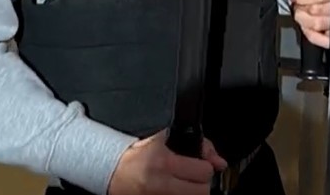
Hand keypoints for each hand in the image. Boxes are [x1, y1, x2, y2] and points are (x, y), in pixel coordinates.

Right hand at [107, 129, 226, 194]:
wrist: (108, 169)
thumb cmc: (136, 153)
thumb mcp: (164, 139)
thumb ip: (197, 146)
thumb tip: (220, 163)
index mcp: (162, 162)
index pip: (204, 171)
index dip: (206, 167)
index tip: (201, 165)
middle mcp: (159, 184)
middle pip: (202, 191)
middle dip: (202, 183)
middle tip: (194, 178)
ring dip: (192, 192)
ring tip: (184, 185)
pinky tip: (176, 190)